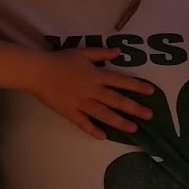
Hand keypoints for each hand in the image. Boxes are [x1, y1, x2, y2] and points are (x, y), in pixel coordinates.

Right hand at [28, 48, 153, 138]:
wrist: (37, 72)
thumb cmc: (60, 60)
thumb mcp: (83, 53)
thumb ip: (101, 53)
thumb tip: (119, 51)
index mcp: (96, 75)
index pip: (120, 81)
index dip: (136, 86)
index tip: (151, 91)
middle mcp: (91, 90)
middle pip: (116, 100)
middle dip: (134, 108)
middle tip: (149, 115)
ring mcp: (80, 103)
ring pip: (103, 114)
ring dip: (119, 122)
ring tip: (133, 128)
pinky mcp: (69, 112)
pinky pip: (83, 123)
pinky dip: (92, 130)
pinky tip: (103, 137)